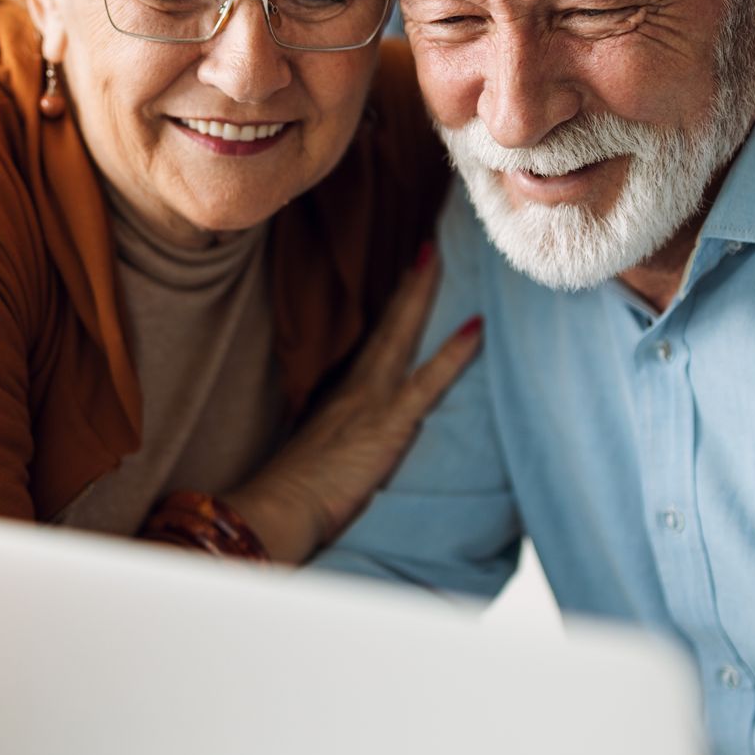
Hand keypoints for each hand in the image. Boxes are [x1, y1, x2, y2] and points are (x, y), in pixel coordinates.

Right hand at [226, 244, 481, 563]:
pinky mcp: (388, 424)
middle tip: (428, 246)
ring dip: (420, 294)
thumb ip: (336, 440)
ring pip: (402, 335)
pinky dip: (454, 353)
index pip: (373, 343)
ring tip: (436, 256)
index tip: (405, 278)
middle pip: (388, 325)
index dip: (391, 311)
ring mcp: (372, 401)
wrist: (277, 509)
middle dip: (408, 285)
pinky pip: (428, 380)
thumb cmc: (290, 495)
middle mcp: (356, 388)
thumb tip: (343, 438)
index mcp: (340, 396)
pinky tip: (477, 326)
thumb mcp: (316, 457)